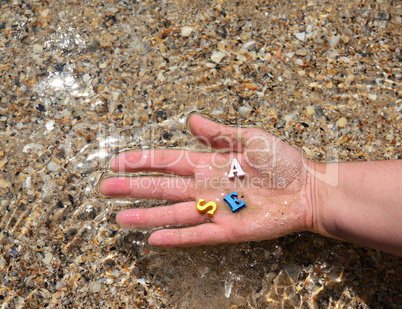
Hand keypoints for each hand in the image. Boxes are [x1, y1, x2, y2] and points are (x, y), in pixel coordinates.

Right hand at [99, 113, 313, 246]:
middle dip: (133, 188)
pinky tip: (154, 239)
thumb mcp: (249, 138)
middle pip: (163, 187)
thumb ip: (219, 132)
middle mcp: (206, 186)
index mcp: (210, 163)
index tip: (118, 161)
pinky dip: (176, 238)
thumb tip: (190, 119)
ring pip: (173, 213)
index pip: (168, 161)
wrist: (308, 189)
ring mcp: (215, 209)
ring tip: (120, 219)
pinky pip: (197, 235)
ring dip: (146, 215)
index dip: (143, 161)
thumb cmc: (282, 161)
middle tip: (105, 188)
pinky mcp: (228, 230)